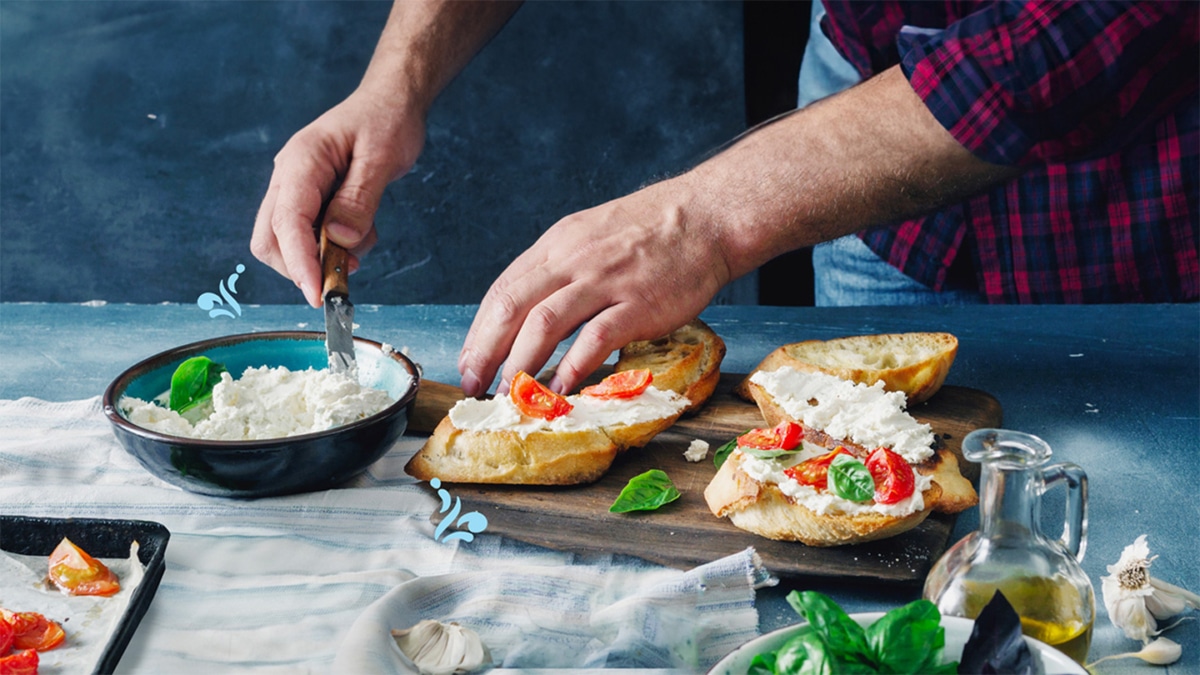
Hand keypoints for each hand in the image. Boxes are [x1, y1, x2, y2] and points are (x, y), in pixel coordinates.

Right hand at [250, 88, 424, 306]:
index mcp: (302, 162)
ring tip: (364, 240)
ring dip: (322, 257)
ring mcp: (296, 189)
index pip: (287, 222)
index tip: (318, 294)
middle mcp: (289, 177)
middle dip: (302, 266)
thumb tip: (339, 239)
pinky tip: (362, 230)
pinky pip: (310, 236)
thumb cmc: (387, 120)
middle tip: (345, 275)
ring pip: (287, 242)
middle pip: (271, 240)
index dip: (300, 262)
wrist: (391, 101)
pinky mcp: (310, 200)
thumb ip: (360, 199)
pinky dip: (333, 247)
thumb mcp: (382, 157)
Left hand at [457, 176, 733, 396]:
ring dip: (520, 363)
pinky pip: (594, 339)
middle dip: (486, 351)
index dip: (480, 330)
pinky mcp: (637, 304)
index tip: (469, 361)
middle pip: (512, 307)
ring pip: (544, 323)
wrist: (706, 217)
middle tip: (474, 384)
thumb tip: (530, 310)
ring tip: (509, 393)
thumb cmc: (651, 231)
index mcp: (557, 245)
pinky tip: (561, 388)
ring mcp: (605, 280)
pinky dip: (573, 366)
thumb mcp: (591, 235)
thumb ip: (561, 269)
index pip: (503, 289)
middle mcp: (573, 259)